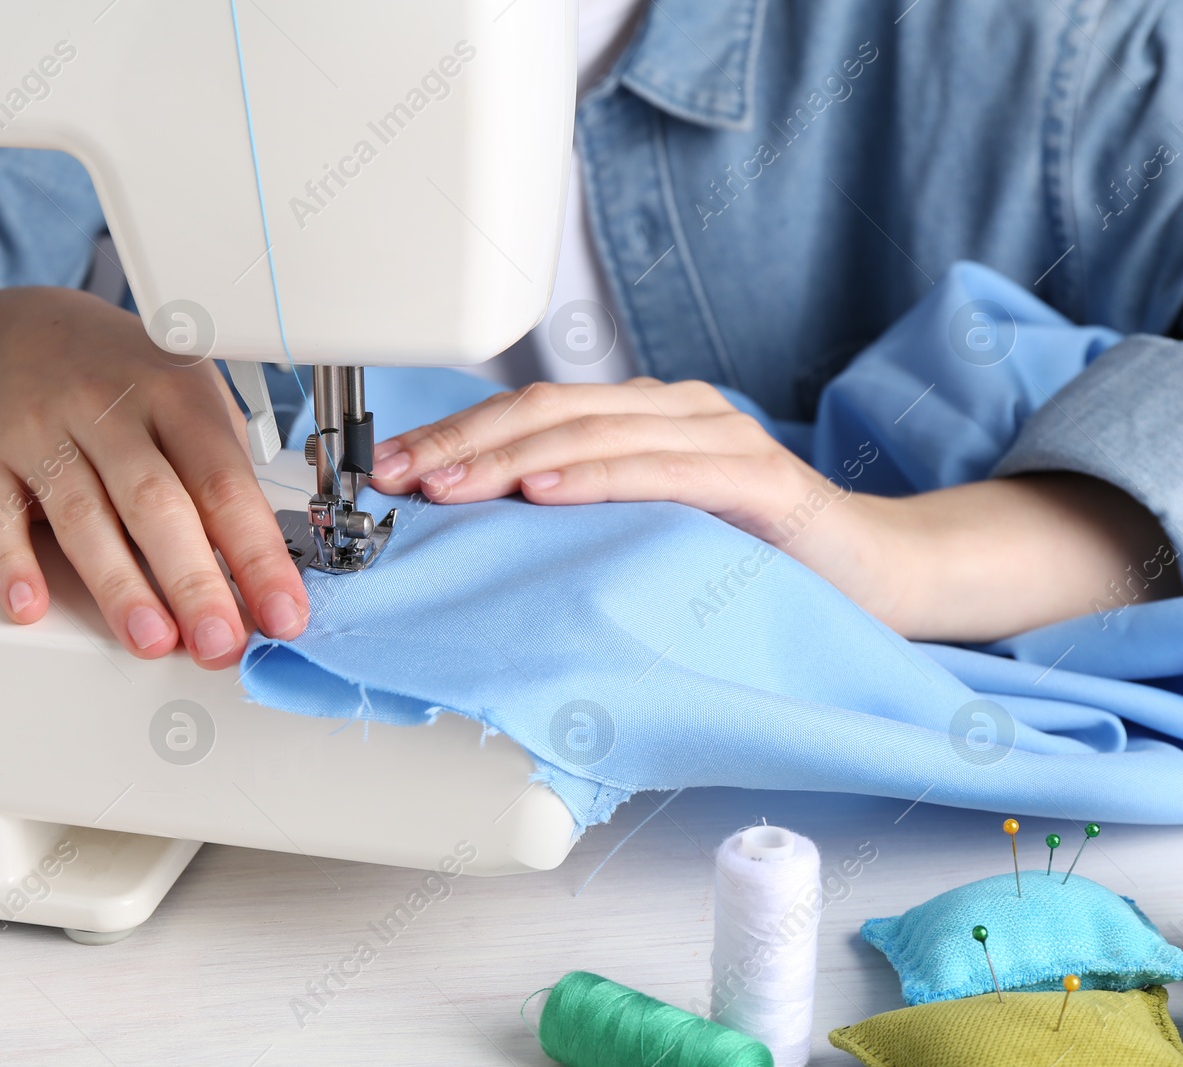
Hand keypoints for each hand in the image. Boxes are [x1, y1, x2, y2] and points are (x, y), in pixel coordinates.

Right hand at [0, 287, 307, 667]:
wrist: (30, 329)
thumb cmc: (130, 381)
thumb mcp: (194, 400)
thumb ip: (224, 478)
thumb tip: (265, 575)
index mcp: (176, 394)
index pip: (224, 483)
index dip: (258, 554)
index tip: (282, 613)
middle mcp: (109, 408)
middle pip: (154, 502)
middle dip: (192, 580)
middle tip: (219, 642)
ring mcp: (44, 429)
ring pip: (82, 515)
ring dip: (118, 585)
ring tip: (152, 639)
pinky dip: (11, 563)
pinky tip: (31, 605)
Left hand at [369, 378, 1177, 640]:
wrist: (877, 576)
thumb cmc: (755, 558)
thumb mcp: (649, 529)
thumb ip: (584, 512)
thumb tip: (478, 524)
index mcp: (645, 418)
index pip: (531, 412)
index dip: (457, 433)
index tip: (391, 465)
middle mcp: (677, 411)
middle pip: (549, 411)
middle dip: (465, 442)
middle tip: (399, 474)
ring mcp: (720, 436)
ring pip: (595, 430)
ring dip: (511, 456)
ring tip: (449, 484)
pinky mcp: (758, 477)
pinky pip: (663, 470)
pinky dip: (597, 477)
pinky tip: (543, 490)